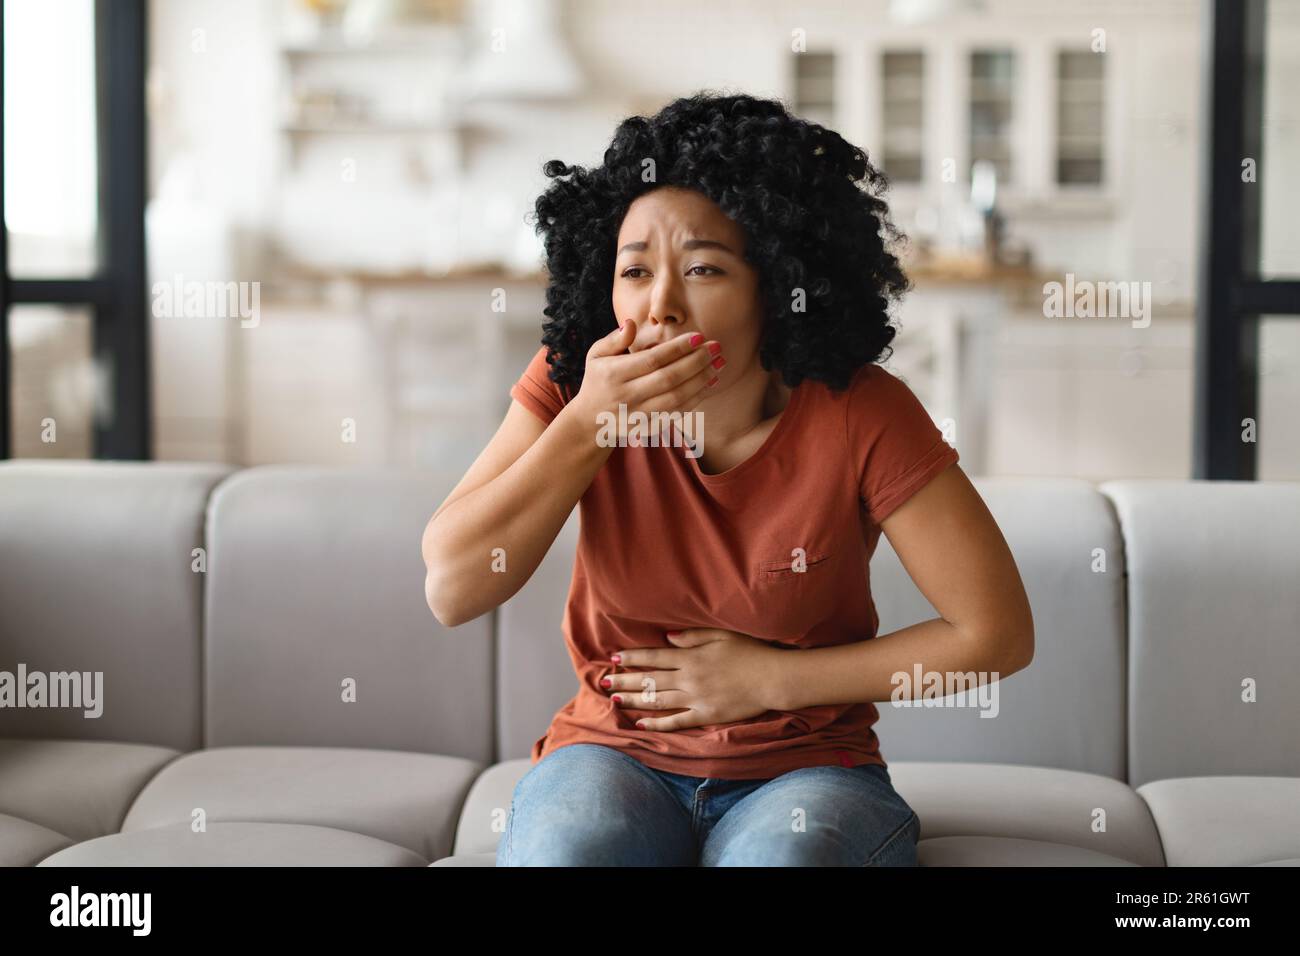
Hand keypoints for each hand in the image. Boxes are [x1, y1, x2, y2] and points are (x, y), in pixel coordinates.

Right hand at [570, 319, 722, 444]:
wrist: (589, 422)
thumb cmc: (598, 380)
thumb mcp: (596, 355)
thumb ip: (614, 339)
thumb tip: (631, 323)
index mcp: (614, 374)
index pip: (652, 359)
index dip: (677, 348)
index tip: (699, 336)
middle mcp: (626, 396)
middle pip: (668, 379)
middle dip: (697, 362)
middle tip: (717, 348)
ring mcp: (638, 414)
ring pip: (676, 398)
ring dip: (701, 381)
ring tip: (719, 364)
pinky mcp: (648, 427)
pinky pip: (677, 413)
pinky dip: (696, 398)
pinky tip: (709, 383)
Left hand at [601, 628, 786, 730]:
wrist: (771, 678)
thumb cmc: (749, 652)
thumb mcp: (720, 635)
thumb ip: (692, 636)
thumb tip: (667, 638)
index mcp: (691, 656)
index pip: (653, 657)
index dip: (632, 658)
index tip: (614, 658)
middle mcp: (689, 678)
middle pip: (650, 680)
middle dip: (624, 681)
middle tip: (604, 683)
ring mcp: (696, 698)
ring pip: (657, 701)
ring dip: (634, 701)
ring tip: (614, 701)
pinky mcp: (706, 715)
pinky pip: (677, 721)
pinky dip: (658, 723)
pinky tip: (642, 723)